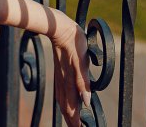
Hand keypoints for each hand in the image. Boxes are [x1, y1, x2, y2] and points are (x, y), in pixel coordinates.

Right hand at [50, 10, 88, 126]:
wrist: (59, 27)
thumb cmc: (74, 41)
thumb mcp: (82, 60)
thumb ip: (83, 81)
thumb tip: (86, 100)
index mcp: (69, 81)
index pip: (72, 107)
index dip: (76, 120)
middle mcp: (63, 82)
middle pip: (66, 107)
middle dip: (72, 120)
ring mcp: (60, 77)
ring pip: (63, 100)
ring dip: (68, 112)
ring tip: (73, 120)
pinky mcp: (59, 71)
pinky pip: (61, 91)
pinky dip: (64, 101)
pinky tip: (65, 100)